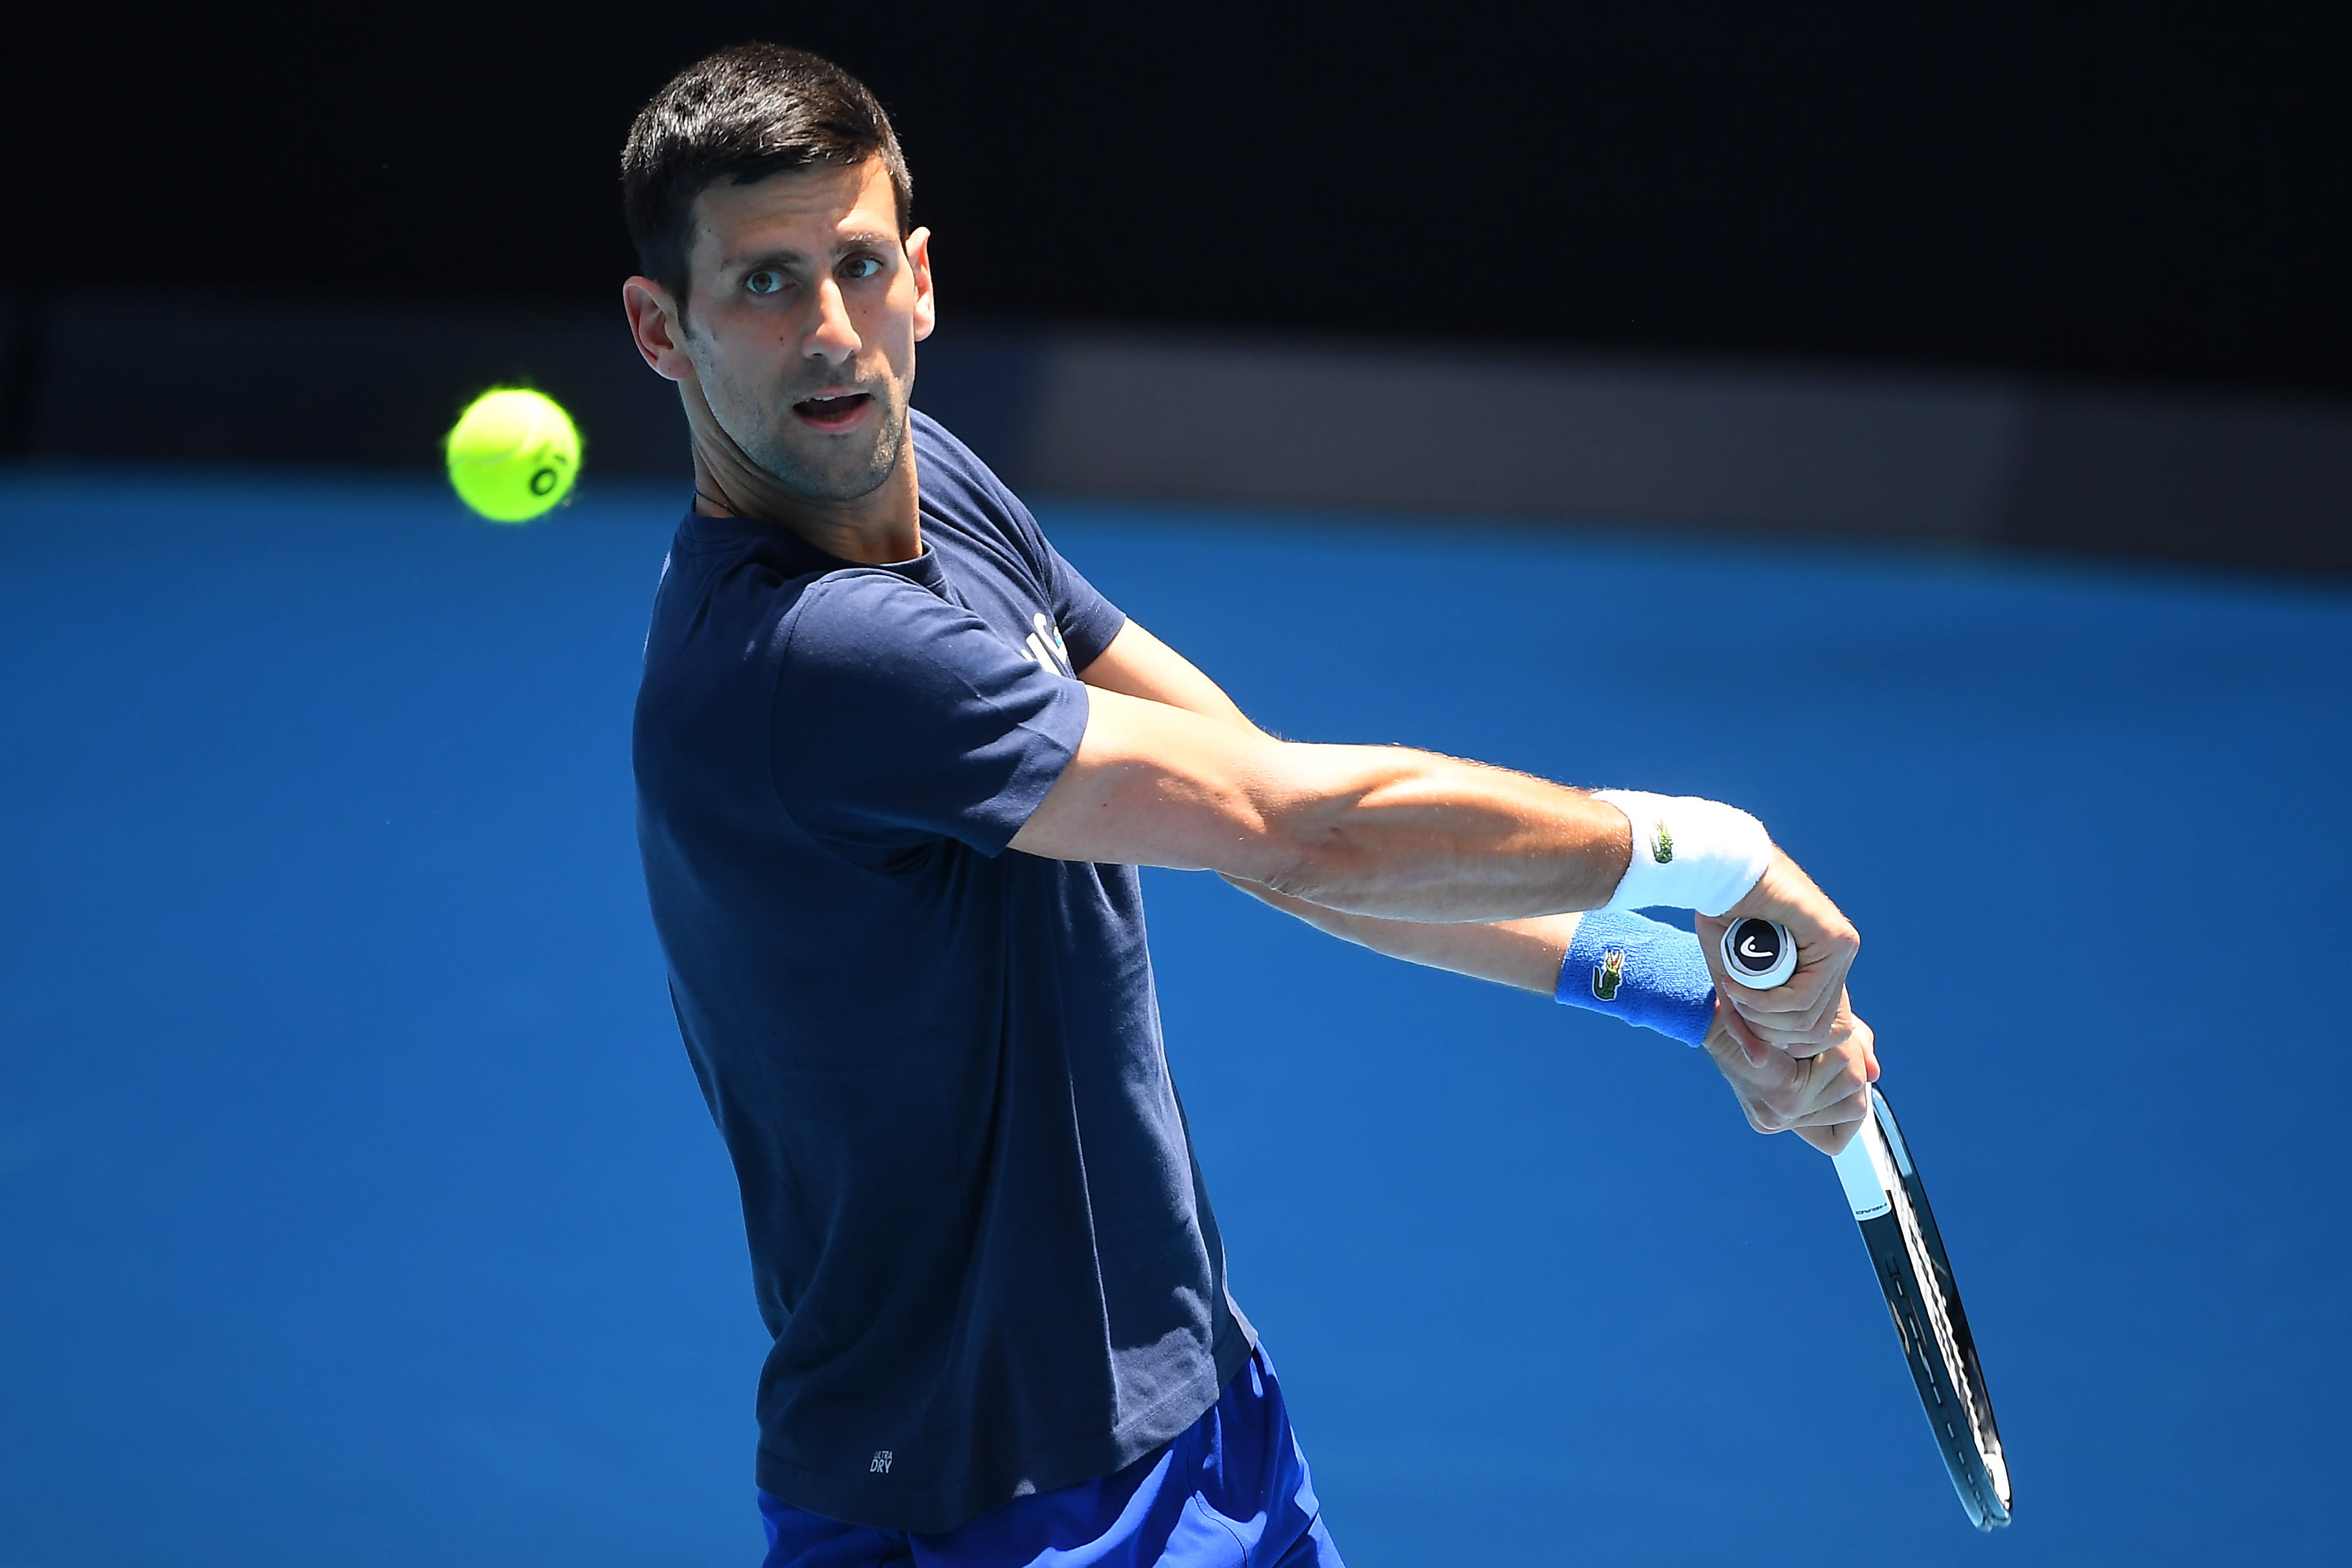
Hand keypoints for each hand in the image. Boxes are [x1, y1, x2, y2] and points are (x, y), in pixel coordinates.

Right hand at [1694, 848, 1858, 1054]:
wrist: (1720, 872)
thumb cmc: (1723, 920)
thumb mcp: (1734, 984)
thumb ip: (1748, 1021)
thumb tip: (1761, 1062)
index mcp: (1819, 969)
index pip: (1823, 1031)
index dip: (1786, 1040)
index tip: (1750, 1024)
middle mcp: (1836, 961)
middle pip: (1819, 1031)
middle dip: (1772, 1031)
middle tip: (1738, 1006)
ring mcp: (1840, 949)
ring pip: (1811, 1018)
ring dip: (1765, 1016)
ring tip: (1735, 992)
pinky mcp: (1836, 939)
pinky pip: (1806, 995)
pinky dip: (1768, 1001)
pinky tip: (1741, 988)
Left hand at [1702, 990, 1876, 1154]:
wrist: (1721, 1007)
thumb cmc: (1767, 1018)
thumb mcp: (1814, 1042)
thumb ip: (1849, 1057)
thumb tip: (1874, 1075)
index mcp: (1784, 1117)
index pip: (1836, 1140)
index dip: (1845, 1105)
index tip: (1827, 1074)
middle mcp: (1780, 1121)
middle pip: (1855, 1105)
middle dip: (1851, 1067)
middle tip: (1823, 1044)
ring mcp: (1782, 1114)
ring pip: (1852, 1084)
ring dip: (1843, 1053)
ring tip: (1811, 1039)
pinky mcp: (1785, 1096)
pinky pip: (1839, 1070)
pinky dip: (1832, 1047)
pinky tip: (1807, 1038)